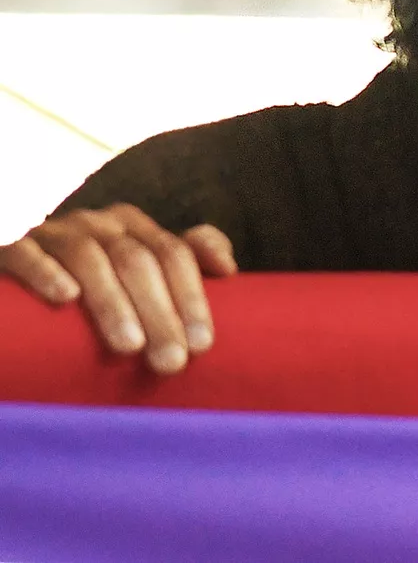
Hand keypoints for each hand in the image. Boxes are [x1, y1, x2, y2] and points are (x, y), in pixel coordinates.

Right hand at [0, 204, 236, 373]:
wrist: (21, 270)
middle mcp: (96, 224)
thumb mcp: (137, 264)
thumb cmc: (88, 278)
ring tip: (129, 347)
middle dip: (159, 313)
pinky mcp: (9, 244)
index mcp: (131, 226)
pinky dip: (46, 271)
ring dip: (112, 303)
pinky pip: (26, 250)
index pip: (173, 255)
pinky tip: (65, 298)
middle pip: (137, 261)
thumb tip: (227, 268)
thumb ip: (183, 260)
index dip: (192, 297)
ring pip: (89, 258)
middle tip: (171, 362)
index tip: (203, 345)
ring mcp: (53, 231)